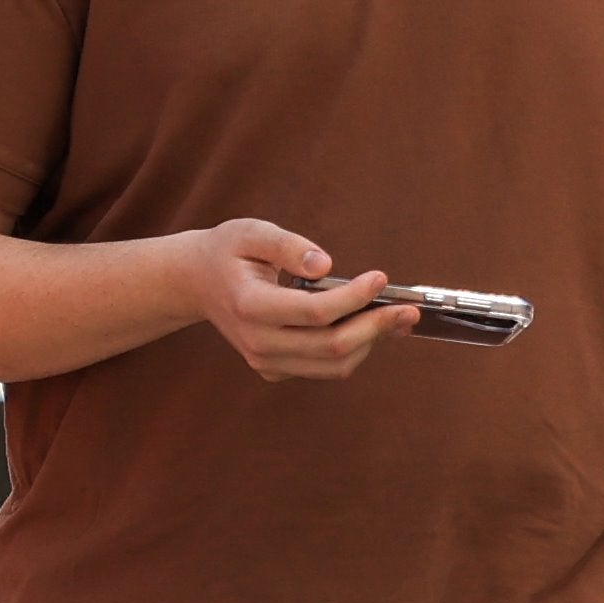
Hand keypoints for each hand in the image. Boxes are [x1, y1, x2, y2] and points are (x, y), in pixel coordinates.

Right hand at [178, 220, 405, 383]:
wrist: (195, 283)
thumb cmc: (228, 253)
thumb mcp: (251, 233)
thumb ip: (287, 246)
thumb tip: (326, 265)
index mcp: (248, 304)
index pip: (314, 311)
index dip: (354, 297)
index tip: (380, 278)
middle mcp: (256, 340)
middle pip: (332, 346)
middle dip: (376, 327)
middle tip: (408, 309)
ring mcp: (264, 360)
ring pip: (334, 365)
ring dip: (370, 343)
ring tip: (393, 318)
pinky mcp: (273, 370)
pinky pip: (325, 369)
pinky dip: (353, 352)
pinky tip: (366, 328)